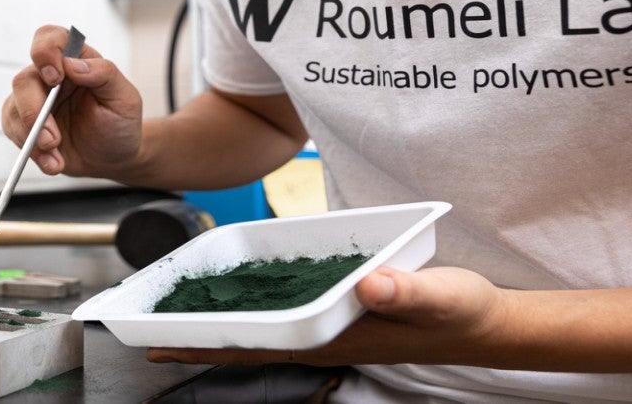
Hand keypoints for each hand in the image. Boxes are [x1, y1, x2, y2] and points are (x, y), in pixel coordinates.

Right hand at [0, 25, 142, 177]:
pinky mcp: (23, 124)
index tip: (55, 77)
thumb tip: (72, 63)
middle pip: (24, 80)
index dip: (45, 52)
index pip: (49, 38)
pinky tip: (51, 163)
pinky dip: (31, 152)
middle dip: (34, 112)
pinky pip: (13, 132)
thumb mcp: (125, 98)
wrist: (112, 157)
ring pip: (14, 109)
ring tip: (57, 157)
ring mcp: (34, 99)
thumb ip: (104, 74)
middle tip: (53, 139)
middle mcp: (49, 76)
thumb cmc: (119, 123)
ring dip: (33, 138)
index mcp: (74, 59)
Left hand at [146, 266, 508, 366]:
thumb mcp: (439, 296)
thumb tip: (369, 285)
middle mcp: (322, 337)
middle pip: (245, 342)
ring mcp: (329, 329)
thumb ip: (405, 290)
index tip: (156, 344)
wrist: (488, 323)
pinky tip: (236, 297)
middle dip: (195, 340)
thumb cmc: (462, 312)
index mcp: (331, 337)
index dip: (204, 345)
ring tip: (175, 316)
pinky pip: (282, 315)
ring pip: (260, 330)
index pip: (254, 346)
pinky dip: (251, 309)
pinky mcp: (340, 315)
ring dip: (219, 325)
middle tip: (144, 334)